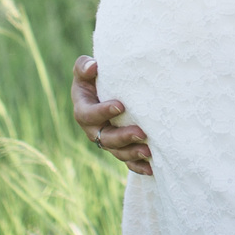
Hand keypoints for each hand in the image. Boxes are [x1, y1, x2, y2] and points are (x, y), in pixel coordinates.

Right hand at [71, 55, 151, 175]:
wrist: (108, 89)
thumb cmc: (97, 77)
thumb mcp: (86, 70)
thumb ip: (85, 67)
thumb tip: (93, 66)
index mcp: (83, 109)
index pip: (88, 114)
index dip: (102, 112)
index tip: (121, 105)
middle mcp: (94, 129)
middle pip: (105, 138)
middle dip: (123, 137)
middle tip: (141, 133)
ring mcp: (107, 140)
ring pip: (117, 152)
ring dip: (132, 153)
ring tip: (149, 151)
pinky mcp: (120, 148)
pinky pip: (127, 160)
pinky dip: (139, 165)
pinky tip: (152, 167)